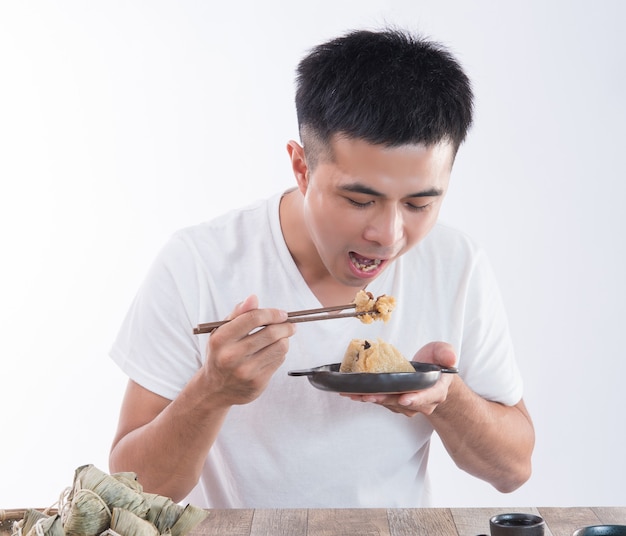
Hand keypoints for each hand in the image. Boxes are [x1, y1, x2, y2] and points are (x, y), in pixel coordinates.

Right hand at [202, 295, 296, 405]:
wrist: (214, 389)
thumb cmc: (220, 354)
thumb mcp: (221, 331)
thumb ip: (238, 313)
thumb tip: (253, 298)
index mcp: (221, 339)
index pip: (253, 318)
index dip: (272, 313)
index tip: (281, 313)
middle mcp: (232, 356)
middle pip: (271, 333)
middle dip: (286, 325)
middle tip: (290, 324)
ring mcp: (246, 371)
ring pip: (280, 347)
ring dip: (285, 339)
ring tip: (282, 337)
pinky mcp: (257, 383)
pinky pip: (279, 361)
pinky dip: (281, 353)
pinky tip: (273, 351)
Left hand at [341, 341, 456, 416]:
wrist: (433, 378)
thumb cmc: (437, 364)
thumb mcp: (444, 353)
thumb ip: (446, 353)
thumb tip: (450, 358)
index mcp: (435, 390)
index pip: (427, 396)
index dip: (416, 398)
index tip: (405, 399)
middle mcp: (422, 402)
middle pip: (402, 402)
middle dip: (385, 399)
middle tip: (369, 396)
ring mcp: (407, 405)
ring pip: (389, 403)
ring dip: (372, 399)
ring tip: (355, 394)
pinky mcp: (394, 403)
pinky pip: (381, 401)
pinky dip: (366, 397)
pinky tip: (352, 393)